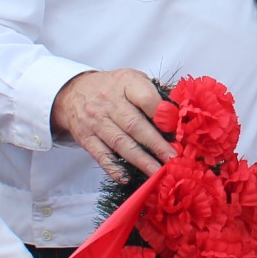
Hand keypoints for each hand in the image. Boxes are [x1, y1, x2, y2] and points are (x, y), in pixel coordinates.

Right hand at [52, 70, 171, 177]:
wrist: (74, 92)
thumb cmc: (112, 87)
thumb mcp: (133, 79)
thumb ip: (156, 92)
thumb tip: (182, 107)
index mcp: (126, 83)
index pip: (145, 98)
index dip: (161, 113)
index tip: (176, 128)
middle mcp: (109, 102)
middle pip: (134, 125)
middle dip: (156, 144)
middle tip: (173, 158)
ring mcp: (95, 121)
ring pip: (120, 143)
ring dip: (141, 160)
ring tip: (158, 172)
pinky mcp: (85, 138)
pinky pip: (101, 155)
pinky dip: (114, 168)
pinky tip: (127, 178)